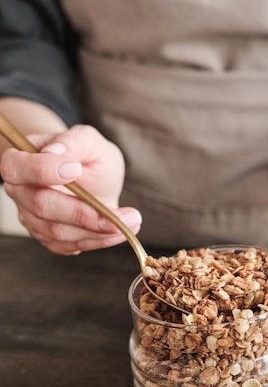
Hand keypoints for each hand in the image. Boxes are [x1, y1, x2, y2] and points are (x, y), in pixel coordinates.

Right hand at [0, 124, 141, 254]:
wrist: (94, 179)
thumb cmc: (88, 157)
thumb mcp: (89, 141)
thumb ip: (74, 140)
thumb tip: (56, 150)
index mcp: (20, 161)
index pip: (16, 168)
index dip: (42, 170)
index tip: (76, 169)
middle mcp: (21, 192)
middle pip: (41, 206)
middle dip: (81, 212)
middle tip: (118, 212)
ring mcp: (33, 219)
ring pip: (59, 232)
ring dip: (98, 230)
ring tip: (132, 220)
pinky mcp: (49, 239)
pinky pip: (71, 246)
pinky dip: (99, 240)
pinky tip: (120, 230)